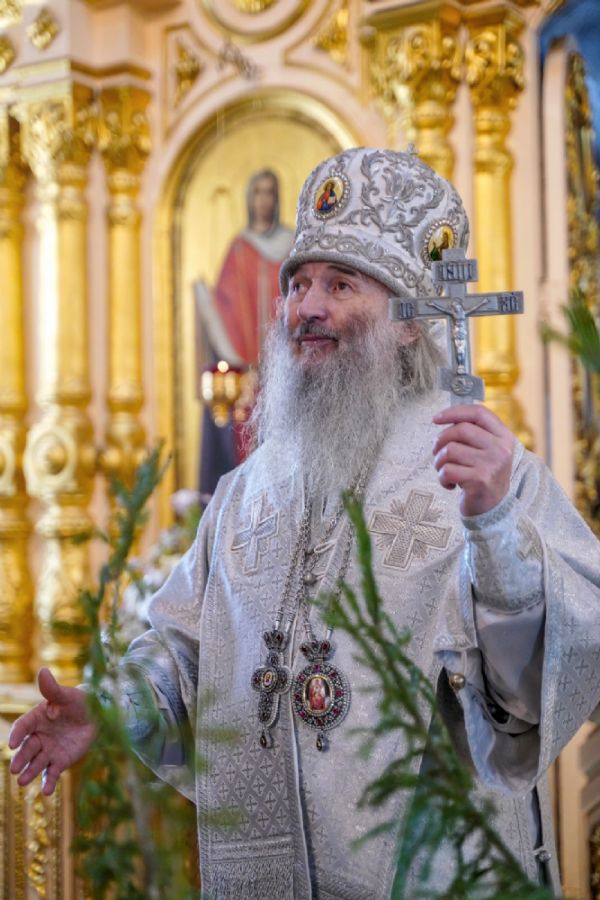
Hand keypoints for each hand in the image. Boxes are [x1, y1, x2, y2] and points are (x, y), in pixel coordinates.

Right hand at [9, 668, 95, 795]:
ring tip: (23, 782)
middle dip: (20, 759)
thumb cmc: (79, 701)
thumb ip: (52, 688)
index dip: (16, 734)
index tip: (11, 744)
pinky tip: (46, 792)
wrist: (98, 714)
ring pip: (37, 763)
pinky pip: (52, 773)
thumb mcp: (67, 694)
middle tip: (15, 769)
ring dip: (30, 773)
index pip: (23, 727)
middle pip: (27, 749)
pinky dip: (48, 783)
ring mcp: (49, 750)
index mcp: (37, 718)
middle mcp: (39, 736)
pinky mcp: (60, 761)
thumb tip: (42, 670)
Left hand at [432, 404, 514, 516]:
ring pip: (450, 450)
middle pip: (460, 429)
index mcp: (504, 437)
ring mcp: (491, 464)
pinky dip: (442, 478)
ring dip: (439, 462)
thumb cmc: (483, 476)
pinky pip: (447, 470)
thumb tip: (446, 418)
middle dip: (441, 440)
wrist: (493, 509)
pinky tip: (450, 485)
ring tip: (445, 471)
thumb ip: (474, 433)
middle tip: (437, 453)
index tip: (435, 418)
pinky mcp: (479, 481)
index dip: (454, 412)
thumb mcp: (487, 451)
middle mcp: (501, 449)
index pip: (479, 412)